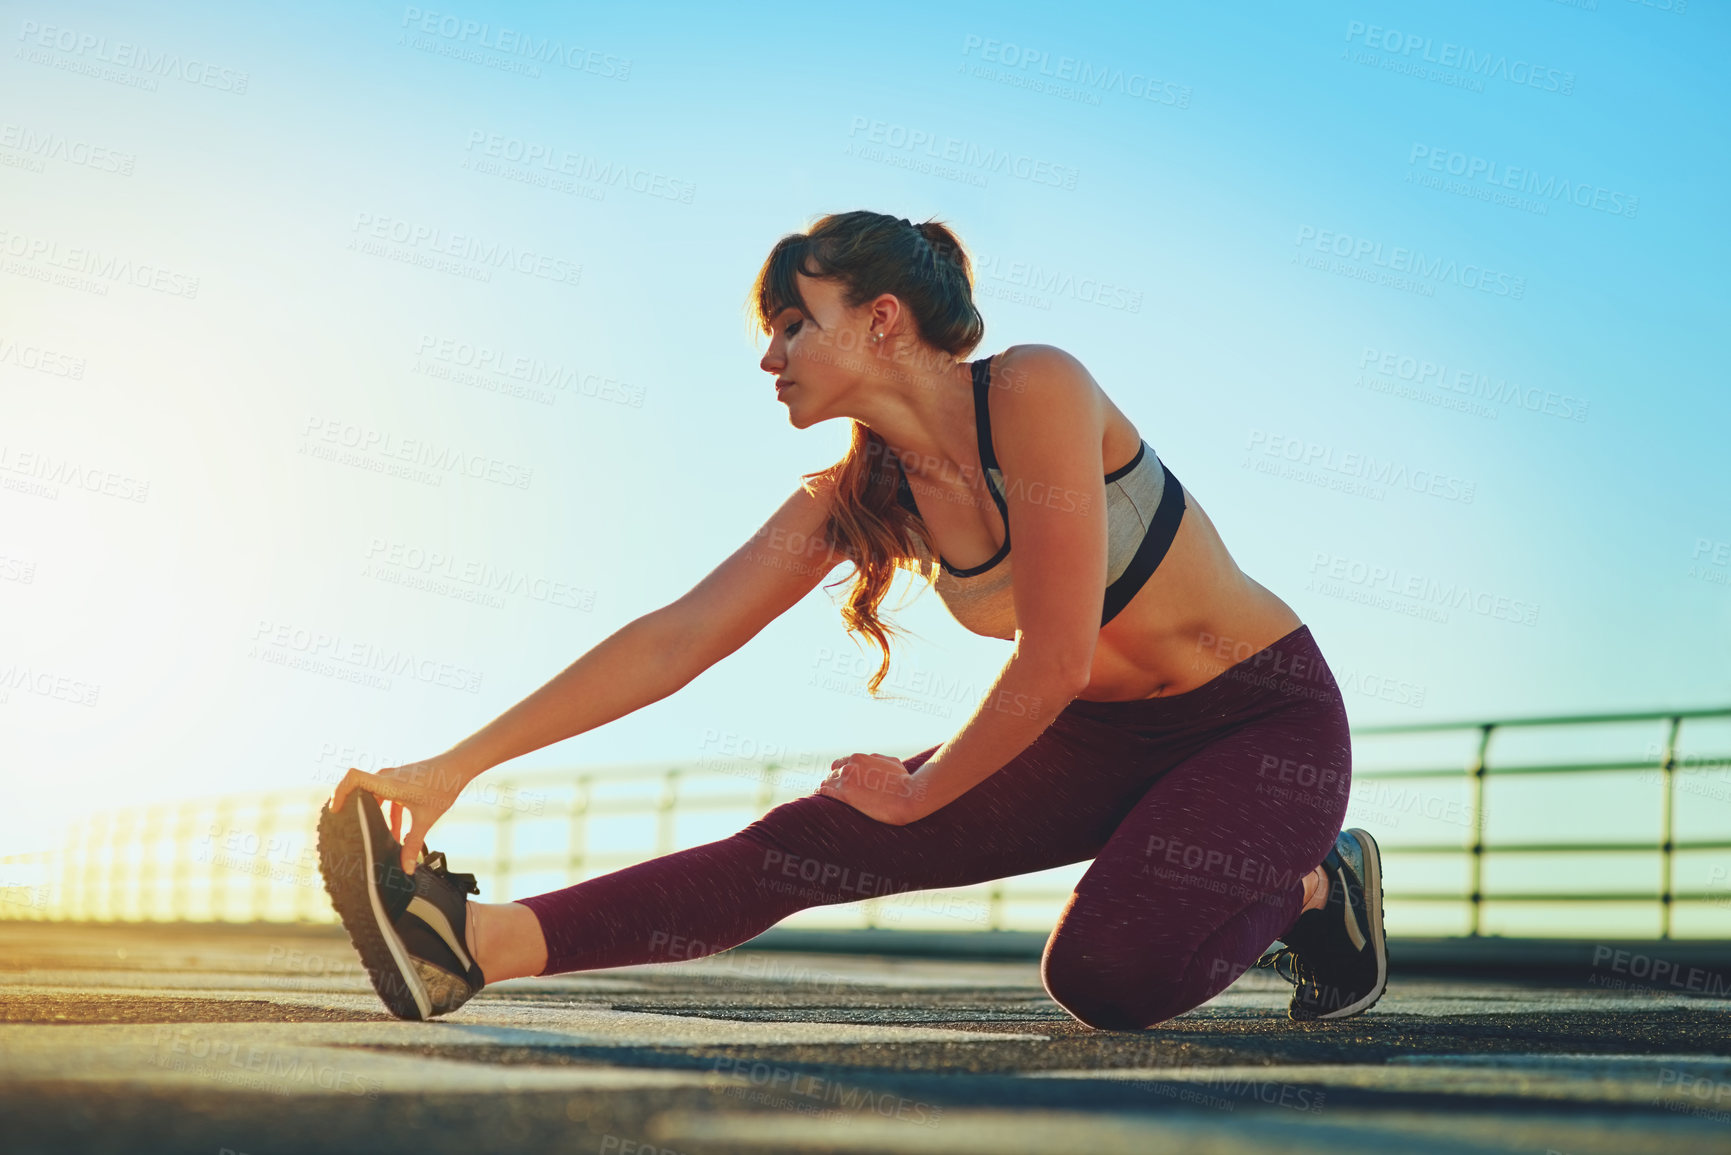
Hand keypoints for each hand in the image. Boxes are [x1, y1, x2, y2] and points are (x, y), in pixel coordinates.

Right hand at [330, 753, 472, 874]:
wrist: (460, 766)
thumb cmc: (443, 787)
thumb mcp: (426, 818)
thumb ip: (414, 844)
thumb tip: (407, 869)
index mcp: (388, 783)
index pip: (353, 777)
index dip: (339, 791)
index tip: (334, 811)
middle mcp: (387, 777)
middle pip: (359, 789)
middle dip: (352, 810)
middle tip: (345, 830)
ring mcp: (394, 778)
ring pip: (374, 796)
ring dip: (373, 815)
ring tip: (371, 836)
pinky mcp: (402, 781)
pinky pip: (386, 797)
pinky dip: (387, 813)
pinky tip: (396, 833)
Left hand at [816, 752, 924, 825]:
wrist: (909, 796)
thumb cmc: (905, 781)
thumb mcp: (892, 763)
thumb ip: (878, 760)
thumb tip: (875, 760)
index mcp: (860, 758)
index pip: (840, 764)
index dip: (841, 774)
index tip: (842, 782)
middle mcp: (850, 766)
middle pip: (833, 774)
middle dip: (835, 783)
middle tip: (837, 794)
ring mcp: (846, 780)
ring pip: (827, 782)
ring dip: (828, 790)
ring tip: (829, 800)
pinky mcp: (845, 795)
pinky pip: (825, 792)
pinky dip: (822, 795)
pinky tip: (821, 801)